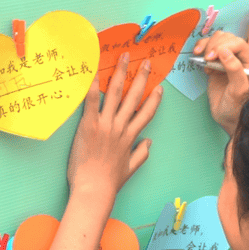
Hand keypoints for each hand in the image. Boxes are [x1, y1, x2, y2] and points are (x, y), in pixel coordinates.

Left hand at [67, 53, 160, 196]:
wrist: (93, 189)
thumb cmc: (110, 182)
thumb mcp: (131, 169)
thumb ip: (141, 153)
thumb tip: (148, 141)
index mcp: (130, 138)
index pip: (146, 114)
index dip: (154, 100)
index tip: (159, 88)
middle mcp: (120, 128)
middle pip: (134, 98)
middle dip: (141, 79)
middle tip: (146, 63)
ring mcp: (105, 125)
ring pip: (116, 94)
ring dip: (121, 74)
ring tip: (125, 59)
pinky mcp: (89, 126)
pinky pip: (92, 102)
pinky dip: (93, 87)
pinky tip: (94, 73)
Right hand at [193, 31, 248, 135]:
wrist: (228, 118)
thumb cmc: (237, 108)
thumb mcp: (238, 90)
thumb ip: (234, 69)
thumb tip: (225, 52)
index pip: (239, 43)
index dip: (223, 46)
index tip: (211, 57)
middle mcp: (243, 58)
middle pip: (227, 38)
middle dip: (214, 46)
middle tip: (207, 60)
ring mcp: (230, 59)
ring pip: (219, 39)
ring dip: (208, 45)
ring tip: (204, 60)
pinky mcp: (218, 62)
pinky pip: (210, 46)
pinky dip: (203, 48)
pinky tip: (201, 60)